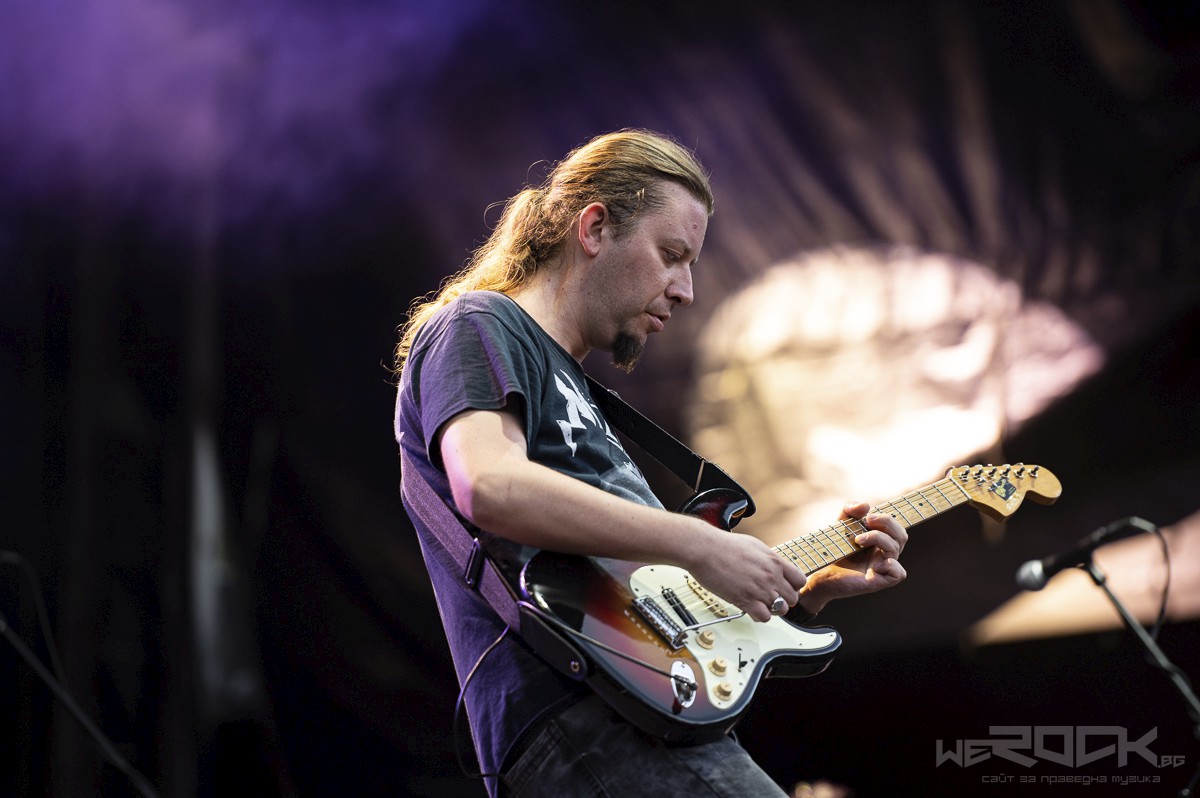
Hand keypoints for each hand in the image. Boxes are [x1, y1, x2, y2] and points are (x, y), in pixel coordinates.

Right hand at [686, 525, 806, 622]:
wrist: (704, 549)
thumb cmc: (724, 545)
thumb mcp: (755, 546)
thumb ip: (769, 559)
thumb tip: (775, 567)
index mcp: (775, 561)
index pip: (799, 581)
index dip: (792, 587)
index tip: (784, 588)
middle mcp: (771, 576)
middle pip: (792, 598)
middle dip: (782, 599)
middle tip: (769, 597)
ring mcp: (760, 589)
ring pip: (780, 610)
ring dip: (771, 609)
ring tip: (759, 603)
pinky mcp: (746, 600)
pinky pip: (764, 617)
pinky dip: (759, 616)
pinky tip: (751, 608)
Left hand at [797, 501, 907, 613]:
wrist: (821, 571)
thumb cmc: (834, 549)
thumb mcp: (841, 524)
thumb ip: (850, 510)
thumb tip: (866, 505)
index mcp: (880, 541)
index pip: (896, 527)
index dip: (886, 519)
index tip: (867, 517)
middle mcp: (884, 554)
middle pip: (901, 535)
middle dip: (887, 523)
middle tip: (866, 522)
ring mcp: (882, 568)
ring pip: (896, 549)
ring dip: (878, 538)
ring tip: (858, 540)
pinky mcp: (878, 581)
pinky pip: (899, 574)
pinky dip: (890, 566)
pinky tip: (873, 565)